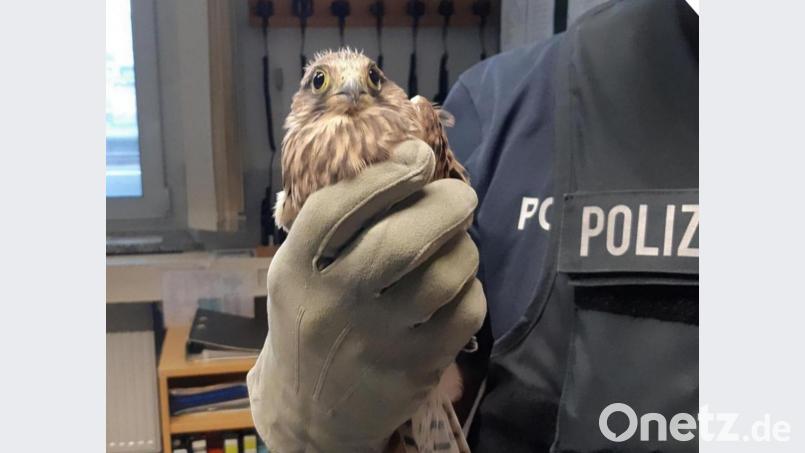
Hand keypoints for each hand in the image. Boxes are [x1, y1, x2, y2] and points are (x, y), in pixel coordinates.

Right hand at [247, 140, 485, 452]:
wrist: (309, 412)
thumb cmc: (309, 323)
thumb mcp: (297, 273)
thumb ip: (334, 226)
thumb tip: (403, 162)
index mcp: (296, 271)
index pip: (337, 210)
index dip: (386, 175)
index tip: (416, 157)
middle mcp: (334, 305)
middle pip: (401, 241)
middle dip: (445, 204)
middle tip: (459, 195)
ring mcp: (378, 340)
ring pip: (445, 274)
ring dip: (464, 244)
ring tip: (456, 240)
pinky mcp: (416, 368)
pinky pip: (466, 311)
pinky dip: (471, 286)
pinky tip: (458, 283)